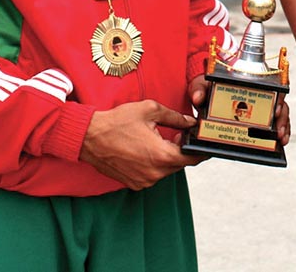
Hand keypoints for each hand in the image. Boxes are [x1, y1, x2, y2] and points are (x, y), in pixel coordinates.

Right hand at [79, 100, 201, 189]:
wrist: (89, 137)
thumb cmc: (118, 122)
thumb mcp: (150, 110)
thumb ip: (175, 117)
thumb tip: (190, 122)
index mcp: (161, 155)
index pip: (191, 158)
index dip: (200, 150)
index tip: (206, 145)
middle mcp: (154, 174)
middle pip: (179, 164)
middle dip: (181, 150)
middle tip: (177, 134)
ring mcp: (144, 181)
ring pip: (166, 170)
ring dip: (167, 156)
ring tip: (159, 138)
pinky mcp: (134, 184)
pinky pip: (153, 175)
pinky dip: (154, 163)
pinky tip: (146, 148)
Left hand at [188, 76, 291, 146]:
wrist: (204, 94)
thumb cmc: (206, 86)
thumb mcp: (201, 85)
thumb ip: (199, 90)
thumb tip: (198, 98)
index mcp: (247, 82)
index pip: (270, 85)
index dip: (277, 97)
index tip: (275, 110)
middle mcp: (258, 93)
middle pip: (279, 102)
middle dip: (282, 118)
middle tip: (279, 130)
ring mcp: (259, 107)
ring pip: (279, 114)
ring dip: (283, 127)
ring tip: (281, 138)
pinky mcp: (257, 120)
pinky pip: (273, 126)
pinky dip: (278, 132)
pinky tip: (279, 141)